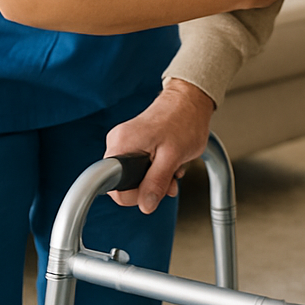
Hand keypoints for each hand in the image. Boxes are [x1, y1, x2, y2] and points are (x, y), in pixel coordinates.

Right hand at [104, 78, 214, 213]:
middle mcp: (120, 142)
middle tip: (169, 180)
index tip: (152, 192)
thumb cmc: (184, 119)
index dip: (135, 196)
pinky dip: (157, 169)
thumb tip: (146, 206)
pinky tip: (172, 163)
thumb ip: (156, 182)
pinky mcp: (136, 141)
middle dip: (150, 187)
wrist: (191, 98)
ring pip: (136, 175)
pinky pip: (141, 165)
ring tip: (174, 169)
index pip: (114, 187)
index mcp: (122, 144)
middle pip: (126, 182)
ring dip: (157, 179)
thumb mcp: (172, 156)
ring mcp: (128, 141)